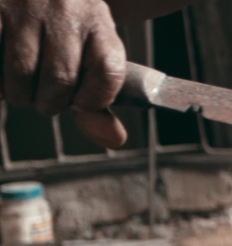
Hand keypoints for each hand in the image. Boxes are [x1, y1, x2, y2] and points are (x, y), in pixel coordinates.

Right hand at [1, 0, 126, 147]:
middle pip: (61, 80)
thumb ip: (97, 101)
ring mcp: (26, 6)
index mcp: (99, 22)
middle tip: (44, 94)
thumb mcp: (89, 56)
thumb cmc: (63, 32)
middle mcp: (66, 10)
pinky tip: (0, 71)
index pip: (108, 73)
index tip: (82, 101)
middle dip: (50, 102)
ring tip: (21, 83)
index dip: (94, 100)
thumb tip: (114, 140)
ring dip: (18, 94)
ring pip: (20, 74)